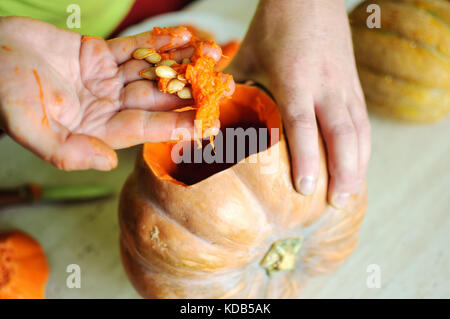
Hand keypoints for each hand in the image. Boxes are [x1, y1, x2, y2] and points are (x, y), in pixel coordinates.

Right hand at [0, 17, 225, 170]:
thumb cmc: (0, 91)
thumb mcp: (25, 124)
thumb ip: (64, 150)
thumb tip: (108, 164)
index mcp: (95, 129)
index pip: (143, 128)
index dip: (175, 125)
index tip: (207, 123)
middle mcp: (107, 107)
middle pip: (157, 101)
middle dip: (192, 93)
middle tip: (225, 87)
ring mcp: (106, 81)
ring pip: (153, 73)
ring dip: (183, 64)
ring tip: (213, 56)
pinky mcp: (101, 57)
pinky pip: (136, 48)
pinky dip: (160, 43)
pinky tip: (185, 37)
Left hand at [227, 0, 370, 207]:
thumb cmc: (275, 26)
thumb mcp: (249, 56)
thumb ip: (238, 89)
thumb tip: (218, 120)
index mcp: (295, 79)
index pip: (303, 125)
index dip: (306, 158)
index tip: (306, 189)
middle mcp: (326, 86)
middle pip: (342, 135)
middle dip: (342, 172)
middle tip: (334, 203)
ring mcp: (345, 85)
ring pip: (359, 132)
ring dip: (358, 165)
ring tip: (350, 194)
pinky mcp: (355, 84)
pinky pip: (363, 121)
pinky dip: (363, 148)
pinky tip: (359, 165)